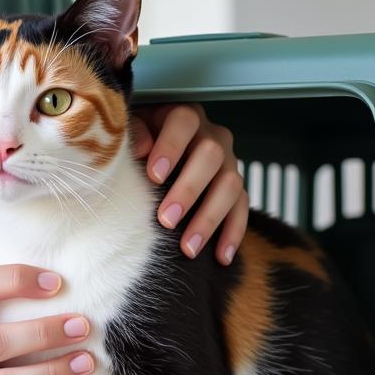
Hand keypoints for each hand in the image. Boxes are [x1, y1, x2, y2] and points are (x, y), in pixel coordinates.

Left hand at [130, 104, 246, 264]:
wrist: (154, 161)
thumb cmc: (138, 146)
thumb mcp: (131, 133)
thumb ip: (134, 133)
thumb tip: (141, 149)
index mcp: (183, 116)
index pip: (183, 121)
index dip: (171, 146)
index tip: (154, 176)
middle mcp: (212, 136)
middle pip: (211, 155)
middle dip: (188, 190)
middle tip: (166, 219)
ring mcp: (229, 162)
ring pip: (231, 185)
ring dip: (209, 218)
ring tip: (187, 247)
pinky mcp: (237, 188)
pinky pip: (243, 209)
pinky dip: (233, 233)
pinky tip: (221, 257)